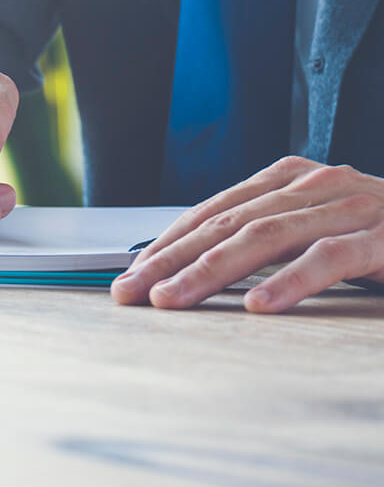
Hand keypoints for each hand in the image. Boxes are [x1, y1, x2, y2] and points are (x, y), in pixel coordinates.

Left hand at [111, 156, 383, 311]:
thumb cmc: (381, 239)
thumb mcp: (314, 234)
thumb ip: (266, 242)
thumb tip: (189, 271)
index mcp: (293, 181)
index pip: (213, 212)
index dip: (165, 244)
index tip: (128, 278)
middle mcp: (318, 185)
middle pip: (227, 223)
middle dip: (171, 260)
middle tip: (131, 293)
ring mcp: (354, 207)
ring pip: (266, 236)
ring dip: (210, 271)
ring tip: (172, 301)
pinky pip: (331, 258)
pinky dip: (290, 282)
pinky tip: (258, 306)